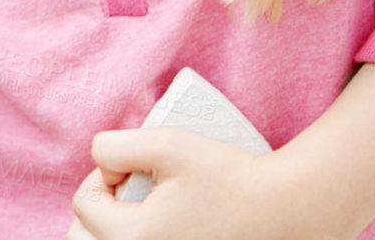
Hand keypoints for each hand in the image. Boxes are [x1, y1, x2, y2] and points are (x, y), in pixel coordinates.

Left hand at [67, 129, 308, 239]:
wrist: (290, 210)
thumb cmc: (230, 176)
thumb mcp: (166, 143)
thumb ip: (114, 146)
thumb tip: (100, 165)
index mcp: (135, 237)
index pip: (84, 206)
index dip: (102, 178)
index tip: (133, 170)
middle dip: (101, 214)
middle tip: (131, 195)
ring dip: (118, 230)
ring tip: (145, 213)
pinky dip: (146, 237)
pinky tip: (165, 227)